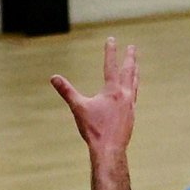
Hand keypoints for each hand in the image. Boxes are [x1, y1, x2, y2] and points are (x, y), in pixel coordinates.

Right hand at [51, 37, 138, 157]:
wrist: (110, 150)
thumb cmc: (94, 130)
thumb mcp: (78, 108)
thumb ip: (67, 91)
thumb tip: (53, 78)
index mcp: (112, 91)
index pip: (110, 66)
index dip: (110, 51)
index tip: (111, 39)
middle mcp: (125, 95)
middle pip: (129, 71)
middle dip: (130, 58)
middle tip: (132, 47)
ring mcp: (130, 106)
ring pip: (134, 84)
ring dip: (134, 73)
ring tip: (136, 66)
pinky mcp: (131, 116)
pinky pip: (134, 98)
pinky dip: (133, 90)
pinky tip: (131, 93)